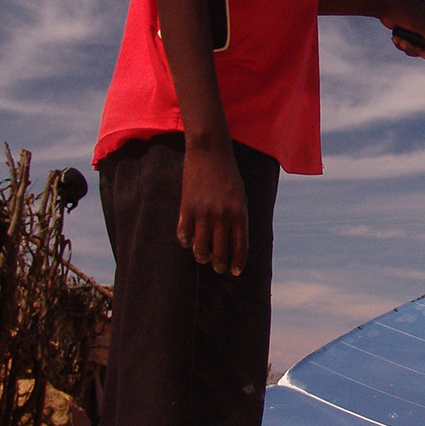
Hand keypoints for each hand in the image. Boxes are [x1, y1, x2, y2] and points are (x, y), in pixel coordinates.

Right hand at [177, 141, 248, 275]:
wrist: (210, 153)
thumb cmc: (228, 176)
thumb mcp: (240, 197)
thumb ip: (237, 219)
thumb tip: (232, 243)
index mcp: (239, 214)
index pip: (240, 247)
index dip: (238, 263)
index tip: (235, 272)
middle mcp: (222, 216)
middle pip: (220, 252)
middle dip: (219, 265)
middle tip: (218, 268)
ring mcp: (203, 213)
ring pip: (200, 248)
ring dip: (202, 257)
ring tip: (204, 257)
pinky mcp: (186, 208)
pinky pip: (184, 235)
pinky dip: (186, 242)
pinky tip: (189, 242)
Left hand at [380, 0, 424, 60]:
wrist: (383, 5)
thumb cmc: (402, 9)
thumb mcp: (418, 23)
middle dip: (422, 51)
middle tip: (411, 48)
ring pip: (424, 50)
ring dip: (411, 48)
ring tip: (399, 41)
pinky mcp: (415, 35)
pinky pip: (414, 48)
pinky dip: (405, 46)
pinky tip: (397, 39)